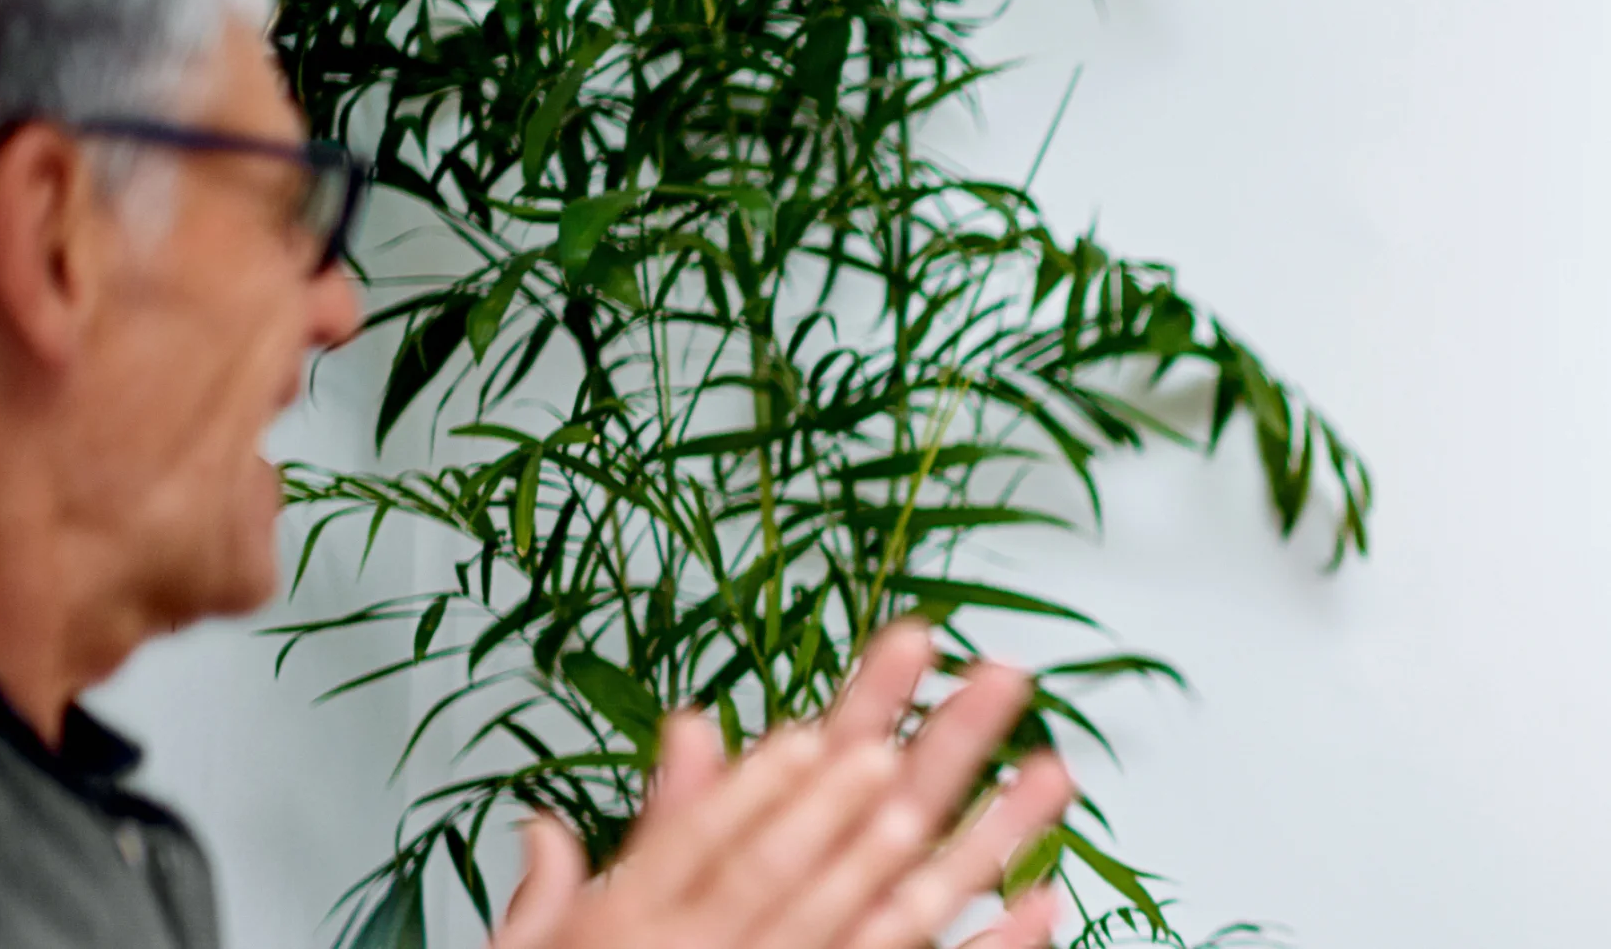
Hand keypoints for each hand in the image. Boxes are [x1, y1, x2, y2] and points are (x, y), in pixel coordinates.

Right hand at [490, 622, 1077, 948]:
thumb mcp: (563, 935)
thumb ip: (640, 831)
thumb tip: (686, 728)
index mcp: (655, 918)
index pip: (727, 832)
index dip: (783, 779)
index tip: (825, 733)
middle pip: (841, 848)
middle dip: (924, 762)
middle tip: (993, 688)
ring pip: (904, 912)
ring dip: (982, 842)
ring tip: (1047, 775)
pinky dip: (993, 947)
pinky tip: (1045, 899)